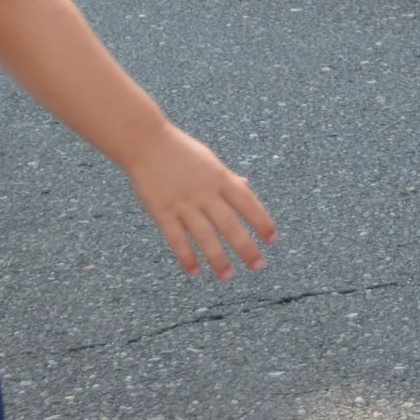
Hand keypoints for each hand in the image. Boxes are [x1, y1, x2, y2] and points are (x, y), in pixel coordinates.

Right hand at [123, 125, 275, 281]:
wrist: (146, 142)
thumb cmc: (180, 151)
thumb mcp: (210, 160)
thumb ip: (227, 178)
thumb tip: (246, 186)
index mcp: (220, 178)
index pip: (247, 203)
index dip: (261, 221)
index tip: (272, 239)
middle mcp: (205, 193)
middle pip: (230, 224)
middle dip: (246, 247)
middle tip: (258, 266)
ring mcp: (184, 204)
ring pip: (205, 236)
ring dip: (218, 258)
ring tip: (228, 276)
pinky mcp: (162, 212)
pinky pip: (177, 239)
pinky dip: (186, 256)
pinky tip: (195, 271)